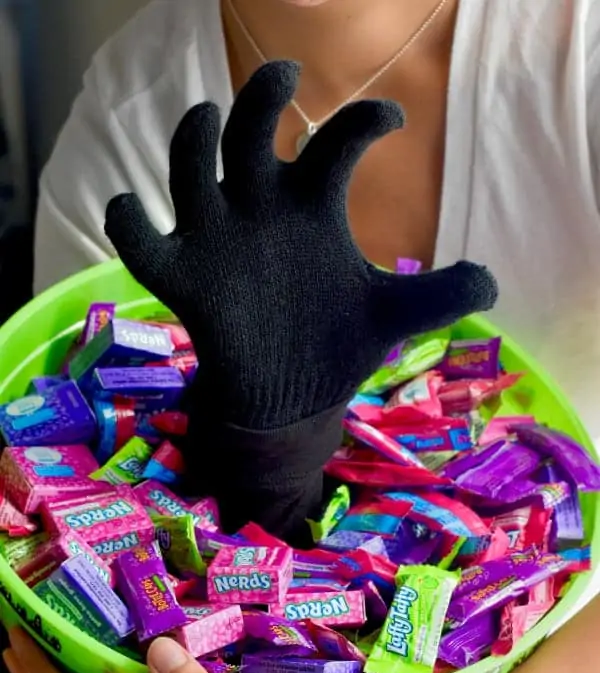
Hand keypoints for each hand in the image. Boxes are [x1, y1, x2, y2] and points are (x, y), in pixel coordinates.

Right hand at [105, 60, 497, 431]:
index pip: (335, 141)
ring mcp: (218, 239)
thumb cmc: (335, 344)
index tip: (394, 121)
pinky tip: (130, 207)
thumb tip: (491, 282)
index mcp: (312, 206)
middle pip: (251, 127)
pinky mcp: (185, 278)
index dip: (364, 120)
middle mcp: (262, 209)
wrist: (289, 396)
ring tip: (208, 120)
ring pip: (189, 167)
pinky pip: (140, 242)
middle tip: (288, 70)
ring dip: (193, 138)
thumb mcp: (392, 316)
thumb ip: (440, 295)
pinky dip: (126, 223)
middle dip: (261, 91)